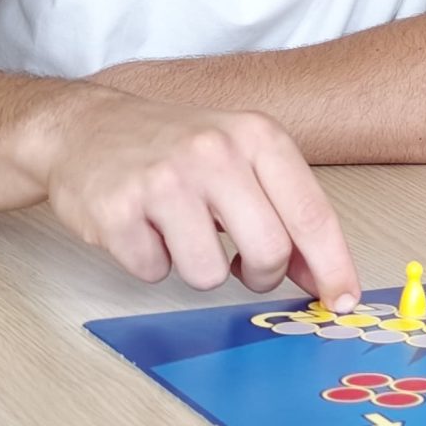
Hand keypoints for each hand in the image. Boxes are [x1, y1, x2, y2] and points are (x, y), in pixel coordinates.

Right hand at [26, 86, 358, 305]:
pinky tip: (142, 226)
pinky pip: (154, 272)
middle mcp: (214, 152)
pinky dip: (151, 261)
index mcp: (255, 135)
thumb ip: (284, 210)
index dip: (332, 265)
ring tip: (178, 231)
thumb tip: (320, 276)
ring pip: (208, 275)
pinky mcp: (117, 210)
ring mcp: (164, 180)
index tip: (341, 299)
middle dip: (259, 275)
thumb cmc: (172, 147)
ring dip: (197, 268)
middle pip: (268, 252)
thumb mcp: (240, 158)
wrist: (85, 126)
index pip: (311, 213)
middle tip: (240, 265)